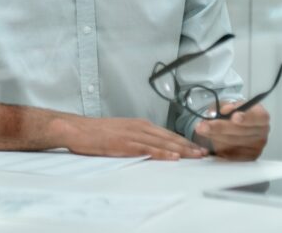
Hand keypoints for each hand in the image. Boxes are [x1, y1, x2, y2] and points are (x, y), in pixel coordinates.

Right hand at [56, 116, 207, 159]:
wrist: (77, 129)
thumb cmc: (96, 133)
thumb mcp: (120, 131)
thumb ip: (136, 137)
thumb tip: (150, 147)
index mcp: (139, 124)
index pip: (167, 133)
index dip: (183, 141)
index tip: (197, 147)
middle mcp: (139, 126)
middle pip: (169, 137)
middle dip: (188, 145)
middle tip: (204, 153)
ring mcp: (133, 134)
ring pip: (163, 142)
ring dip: (181, 149)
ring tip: (195, 156)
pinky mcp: (125, 143)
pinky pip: (148, 148)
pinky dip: (162, 152)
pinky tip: (173, 157)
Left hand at [195, 103, 269, 160]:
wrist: (239, 127)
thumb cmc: (235, 114)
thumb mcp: (230, 105)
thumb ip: (227, 106)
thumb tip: (225, 111)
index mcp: (261, 116)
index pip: (258, 117)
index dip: (246, 118)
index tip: (234, 117)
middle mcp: (262, 133)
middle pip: (241, 132)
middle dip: (219, 128)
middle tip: (203, 126)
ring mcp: (256, 147)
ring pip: (232, 144)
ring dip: (214, 138)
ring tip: (202, 132)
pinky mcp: (248, 158)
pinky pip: (230, 155)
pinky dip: (216, 150)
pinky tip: (206, 146)